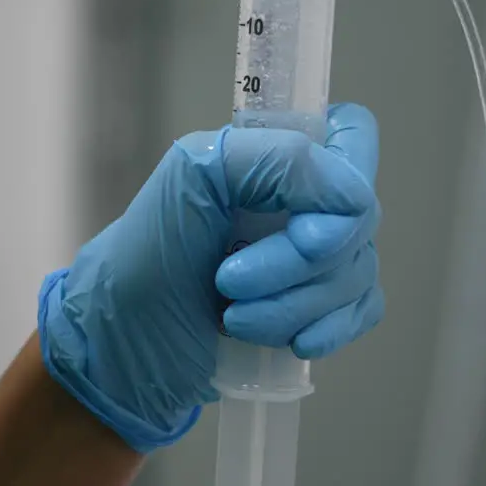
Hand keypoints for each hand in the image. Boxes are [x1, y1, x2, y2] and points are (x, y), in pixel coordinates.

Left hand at [38, 103, 382, 451]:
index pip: (352, 134)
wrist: (122, 352)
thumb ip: (276, 160)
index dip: (348, 178)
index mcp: (273, 157)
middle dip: (295, 263)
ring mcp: (315, 257)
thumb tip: (352, 196)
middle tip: (228, 281)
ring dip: (294, 305)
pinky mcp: (320, 308)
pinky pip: (362, 310)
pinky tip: (292, 343)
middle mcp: (302, 201)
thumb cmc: (142, 260)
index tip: (303, 232)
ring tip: (232, 318)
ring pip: (358, 271)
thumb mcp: (191, 179)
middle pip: (358, 218)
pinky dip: (329, 328)